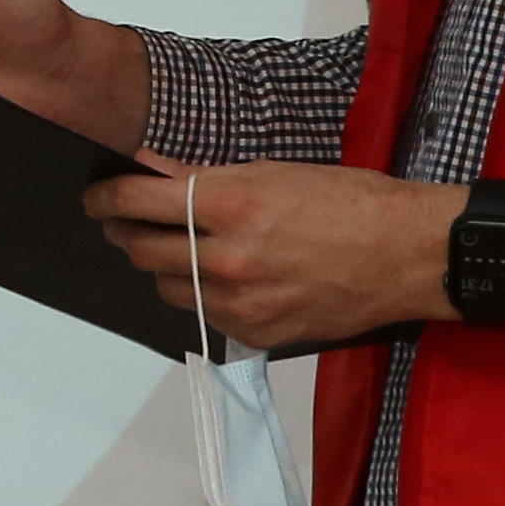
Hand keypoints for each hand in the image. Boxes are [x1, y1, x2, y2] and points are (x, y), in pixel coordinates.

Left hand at [82, 159, 456, 350]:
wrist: (408, 253)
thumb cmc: (350, 201)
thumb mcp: (273, 172)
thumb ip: (206, 180)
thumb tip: (153, 173)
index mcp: (228, 205)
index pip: (135, 202)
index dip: (105, 198)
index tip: (96, 197)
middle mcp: (226, 257)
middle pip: (141, 250)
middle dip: (127, 233)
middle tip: (128, 222)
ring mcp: (241, 302)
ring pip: (168, 289)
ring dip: (165, 268)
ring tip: (183, 251)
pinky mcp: (258, 334)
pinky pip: (208, 317)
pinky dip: (206, 297)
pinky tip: (227, 278)